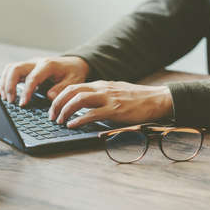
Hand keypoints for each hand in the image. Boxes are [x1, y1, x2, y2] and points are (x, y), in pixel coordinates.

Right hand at [0, 56, 89, 105]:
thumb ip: (62, 89)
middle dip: (9, 85)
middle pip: (15, 69)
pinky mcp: (27, 68)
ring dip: (5, 83)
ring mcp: (30, 64)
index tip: (23, 103)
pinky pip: (12, 71)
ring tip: (5, 98)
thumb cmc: (74, 73)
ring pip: (11, 69)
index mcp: (48, 65)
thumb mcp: (74, 81)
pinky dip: (5, 81)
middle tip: (10, 101)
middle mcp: (36, 62)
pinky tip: (4, 92)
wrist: (74, 64)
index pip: (32, 77)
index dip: (26, 91)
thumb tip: (49, 96)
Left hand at [49, 80, 173, 128]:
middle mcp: (102, 89)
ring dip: (65, 111)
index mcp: (101, 85)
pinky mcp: (115, 110)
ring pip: (79, 100)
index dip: (60, 97)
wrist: (156, 99)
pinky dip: (79, 119)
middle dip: (57, 103)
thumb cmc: (137, 98)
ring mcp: (108, 99)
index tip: (54, 107)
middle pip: (72, 91)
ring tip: (60, 121)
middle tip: (52, 116)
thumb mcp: (116, 92)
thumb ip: (101, 95)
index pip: (74, 87)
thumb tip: (87, 103)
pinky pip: (92, 113)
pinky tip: (72, 125)